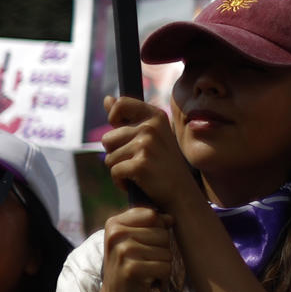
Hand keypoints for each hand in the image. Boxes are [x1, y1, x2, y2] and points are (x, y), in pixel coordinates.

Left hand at [102, 95, 200, 209]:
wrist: (183, 193)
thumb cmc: (163, 164)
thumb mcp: (151, 135)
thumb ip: (128, 116)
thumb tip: (107, 98)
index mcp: (156, 116)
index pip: (120, 104)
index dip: (114, 118)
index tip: (123, 133)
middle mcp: (151, 127)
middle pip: (108, 138)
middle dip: (117, 153)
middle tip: (140, 160)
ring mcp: (146, 145)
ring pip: (109, 157)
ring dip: (120, 168)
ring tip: (141, 171)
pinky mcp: (140, 164)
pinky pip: (114, 172)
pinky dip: (121, 182)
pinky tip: (138, 182)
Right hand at [102, 206, 174, 291]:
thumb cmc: (131, 267)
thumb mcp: (135, 241)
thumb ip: (152, 224)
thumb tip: (171, 218)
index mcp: (114, 223)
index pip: (154, 216)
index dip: (158, 232)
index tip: (142, 246)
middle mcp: (116, 235)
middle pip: (163, 234)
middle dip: (160, 251)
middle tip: (142, 263)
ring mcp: (122, 252)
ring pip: (167, 252)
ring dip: (162, 265)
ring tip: (144, 271)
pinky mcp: (132, 269)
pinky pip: (166, 267)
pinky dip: (162, 277)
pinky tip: (147, 282)